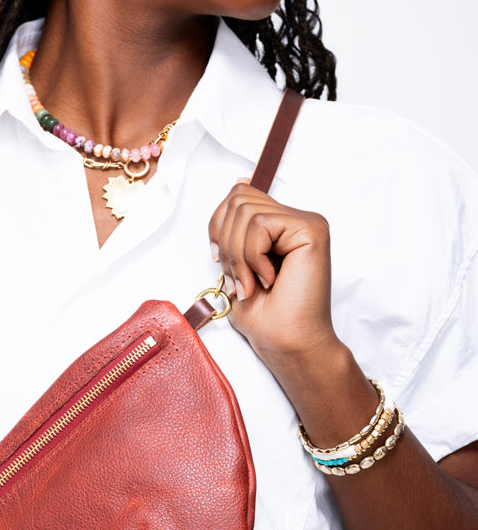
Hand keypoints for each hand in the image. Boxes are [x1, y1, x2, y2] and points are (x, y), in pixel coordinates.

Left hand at [208, 179, 339, 375]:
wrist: (287, 344)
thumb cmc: (264, 317)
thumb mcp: (236, 266)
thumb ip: (235, 227)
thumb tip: (236, 185)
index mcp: (278, 226)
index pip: (237, 196)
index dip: (218, 227)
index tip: (221, 264)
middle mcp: (294, 219)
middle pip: (238, 197)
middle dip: (225, 243)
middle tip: (238, 279)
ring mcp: (306, 222)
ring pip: (245, 209)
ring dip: (237, 255)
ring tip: (251, 283)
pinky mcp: (312, 229)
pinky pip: (261, 224)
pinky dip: (253, 257)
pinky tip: (268, 279)